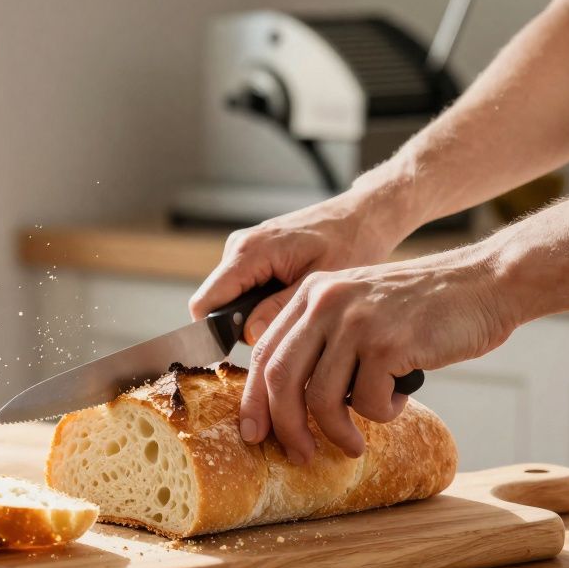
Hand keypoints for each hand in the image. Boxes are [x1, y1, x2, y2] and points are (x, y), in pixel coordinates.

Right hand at [189, 184, 411, 343]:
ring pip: (229, 300)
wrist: (363, 215)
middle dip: (242, 327)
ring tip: (296, 314)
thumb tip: (248, 334)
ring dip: (254, 316)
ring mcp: (244, 250)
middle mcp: (239, 247)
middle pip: (216, 306)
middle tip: (287, 333)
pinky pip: (243, 289)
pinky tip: (293, 302)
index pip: (205, 304)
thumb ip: (279, 309)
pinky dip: (262, 304)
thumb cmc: (350, 242)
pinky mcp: (254, 255)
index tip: (248, 352)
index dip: (215, 334)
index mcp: (249, 251)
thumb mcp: (319, 282)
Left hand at [241, 248, 515, 462]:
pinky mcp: (388, 343)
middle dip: (285, 426)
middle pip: (280, 378)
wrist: (486, 284)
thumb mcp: (360, 308)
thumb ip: (324, 340)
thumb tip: (289, 402)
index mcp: (312, 294)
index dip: (254, 400)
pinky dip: (382, 413)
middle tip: (299, 454)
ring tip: (354, 444)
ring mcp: (356, 321)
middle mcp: (326, 302)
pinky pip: (368, 401)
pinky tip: (399, 397)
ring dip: (337, 432)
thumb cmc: (424, 308)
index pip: (264, 353)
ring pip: (321, 397)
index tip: (254, 434)